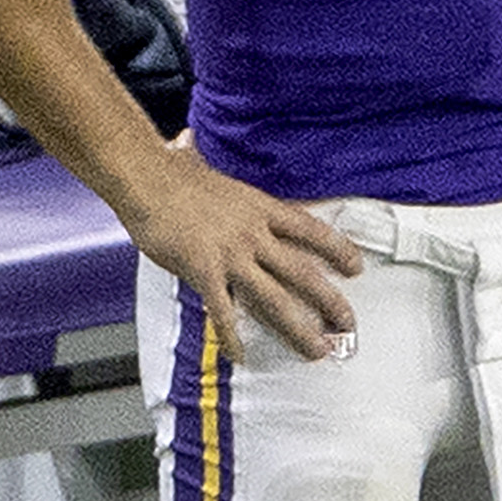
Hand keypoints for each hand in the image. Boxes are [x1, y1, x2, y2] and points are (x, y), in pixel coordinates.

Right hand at [127, 135, 363, 359]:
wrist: (145, 177)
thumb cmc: (170, 173)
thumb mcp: (207, 170)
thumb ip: (213, 174)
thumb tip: (190, 145)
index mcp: (260, 208)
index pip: (311, 231)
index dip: (337, 250)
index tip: (356, 266)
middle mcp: (254, 234)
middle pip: (303, 273)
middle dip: (329, 301)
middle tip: (346, 323)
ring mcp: (231, 255)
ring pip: (275, 299)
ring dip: (298, 328)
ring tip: (316, 349)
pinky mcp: (204, 271)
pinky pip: (224, 312)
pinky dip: (233, 337)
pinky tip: (240, 355)